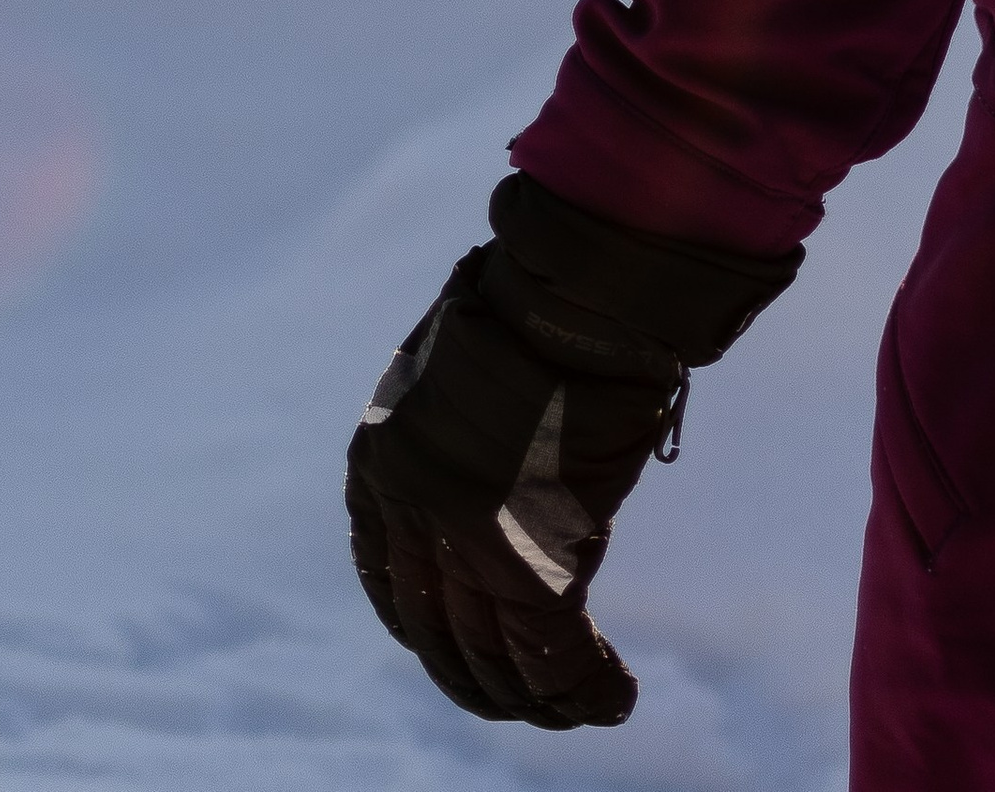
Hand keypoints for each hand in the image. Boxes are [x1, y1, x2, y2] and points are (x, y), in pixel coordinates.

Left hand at [346, 172, 799, 728]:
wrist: (577, 286)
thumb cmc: (540, 301)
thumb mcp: (469, 362)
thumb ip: (468, 429)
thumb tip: (505, 455)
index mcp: (380, 464)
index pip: (392, 584)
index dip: (431, 632)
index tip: (471, 652)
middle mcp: (409, 515)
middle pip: (439, 636)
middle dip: (483, 681)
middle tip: (530, 701)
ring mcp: (465, 545)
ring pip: (496, 661)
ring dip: (540, 698)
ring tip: (580, 708)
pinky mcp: (530, 565)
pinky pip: (554, 657)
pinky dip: (584, 688)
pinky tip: (615, 697)